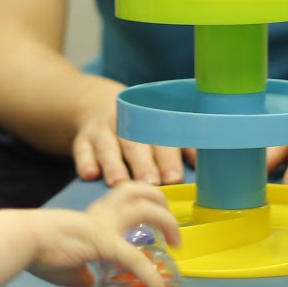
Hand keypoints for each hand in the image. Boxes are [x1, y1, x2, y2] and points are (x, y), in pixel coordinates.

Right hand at [26, 181, 181, 286]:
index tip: (157, 230)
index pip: (126, 200)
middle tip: (173, 230)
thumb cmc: (39, 250)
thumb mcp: (66, 267)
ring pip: (146, 207)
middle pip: (140, 190)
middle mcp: (103, 214)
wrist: (24, 239)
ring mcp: (106, 225)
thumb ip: (81, 276)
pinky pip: (137, 261)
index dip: (147, 207)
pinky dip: (153, 279)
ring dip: (168, 222)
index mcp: (95, 216)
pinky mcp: (105, 244)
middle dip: (162, 203)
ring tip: (177, 243)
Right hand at [70, 84, 186, 187]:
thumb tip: (206, 167)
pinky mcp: (82, 139)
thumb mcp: (160, 128)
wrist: (96, 104)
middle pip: (135, 143)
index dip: (169, 157)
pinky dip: (84, 161)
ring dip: (114, 164)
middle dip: (143, 163)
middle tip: (150, 183)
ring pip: (108, 146)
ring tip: (119, 183)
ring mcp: (102, 130)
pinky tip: (88, 175)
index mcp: (150, 121)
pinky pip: (81, 149)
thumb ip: (182, 146)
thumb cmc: (139, 127)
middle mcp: (126, 123)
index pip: (162, 138)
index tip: (174, 178)